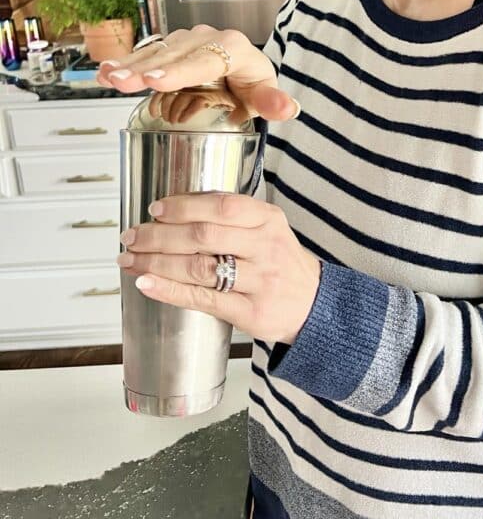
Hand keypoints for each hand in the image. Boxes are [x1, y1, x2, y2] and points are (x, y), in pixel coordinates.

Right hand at [95, 24, 298, 122]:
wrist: (241, 72)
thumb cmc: (251, 82)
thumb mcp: (264, 94)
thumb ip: (272, 102)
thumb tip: (286, 108)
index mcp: (234, 48)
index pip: (205, 60)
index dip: (180, 71)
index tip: (158, 80)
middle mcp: (206, 39)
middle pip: (173, 55)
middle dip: (145, 69)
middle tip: (121, 82)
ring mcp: (184, 42)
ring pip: (155, 53)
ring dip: (128, 66)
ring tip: (107, 77)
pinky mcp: (168, 49)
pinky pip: (145, 55)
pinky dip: (124, 64)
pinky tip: (104, 73)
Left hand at [117, 192, 320, 344]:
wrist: (314, 305)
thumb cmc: (282, 263)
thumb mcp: (269, 229)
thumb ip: (233, 217)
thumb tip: (180, 208)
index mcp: (269, 220)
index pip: (222, 206)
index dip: (185, 206)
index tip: (156, 209)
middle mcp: (266, 248)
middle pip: (204, 236)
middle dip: (160, 235)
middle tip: (132, 235)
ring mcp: (259, 281)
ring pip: (199, 267)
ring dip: (157, 262)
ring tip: (131, 259)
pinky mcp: (250, 312)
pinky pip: (203, 299)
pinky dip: (169, 290)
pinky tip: (147, 283)